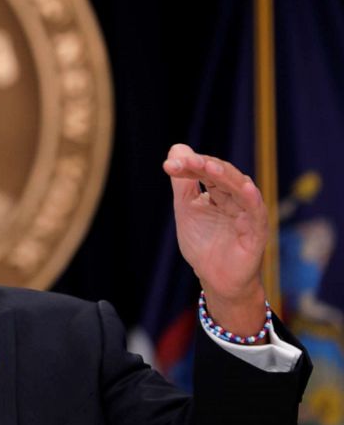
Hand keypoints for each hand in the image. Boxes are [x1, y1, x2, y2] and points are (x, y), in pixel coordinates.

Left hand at [162, 144, 268, 336]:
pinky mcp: (256, 231)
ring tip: (209, 167)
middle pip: (223, 175)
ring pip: (239, 188)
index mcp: (220, 191)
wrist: (215, 277)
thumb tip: (177, 148)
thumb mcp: (186, 209)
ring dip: (225, 176)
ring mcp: (248, 213)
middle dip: (203, 166)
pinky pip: (256, 213)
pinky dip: (251, 200)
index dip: (189, 165)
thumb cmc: (203, 242)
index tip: (169, 165)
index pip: (206, 171)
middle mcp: (236, 198)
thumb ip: (183, 183)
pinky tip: (245, 188)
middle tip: (184, 162)